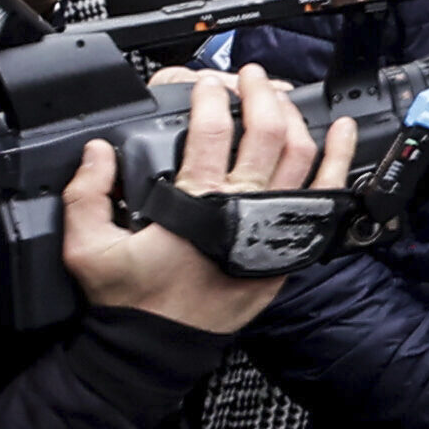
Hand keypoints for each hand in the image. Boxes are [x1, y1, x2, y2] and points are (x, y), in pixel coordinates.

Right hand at [61, 71, 347, 333]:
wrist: (157, 351)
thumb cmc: (130, 303)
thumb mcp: (87, 251)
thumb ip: (85, 197)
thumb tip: (96, 152)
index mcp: (196, 204)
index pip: (210, 130)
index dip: (211, 97)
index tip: (206, 83)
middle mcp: (242, 209)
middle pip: (266, 132)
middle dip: (259, 94)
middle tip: (248, 77)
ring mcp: (272, 227)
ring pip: (299, 153)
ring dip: (294, 116)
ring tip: (280, 95)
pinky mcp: (289, 247)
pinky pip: (325, 193)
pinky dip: (339, 157)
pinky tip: (344, 131)